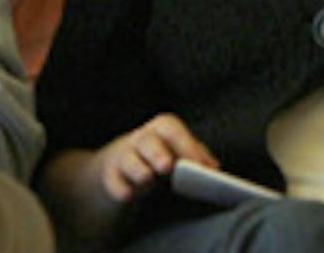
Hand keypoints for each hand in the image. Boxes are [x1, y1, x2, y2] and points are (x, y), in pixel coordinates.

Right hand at [88, 113, 215, 205]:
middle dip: (157, 153)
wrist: (122, 163)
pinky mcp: (109, 175)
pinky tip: (127, 194)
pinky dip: (120, 188)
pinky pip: (113, 181)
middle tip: (166, 166)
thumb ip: (197, 155)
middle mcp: (141, 139)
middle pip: (147, 141)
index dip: (187, 146)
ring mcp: (123, 156)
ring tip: (147, 179)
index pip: (173, 130)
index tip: (201, 166)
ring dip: (139, 170)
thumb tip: (214, 167)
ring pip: (128, 160)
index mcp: (162, 128)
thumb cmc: (160, 154)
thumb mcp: (179, 149)